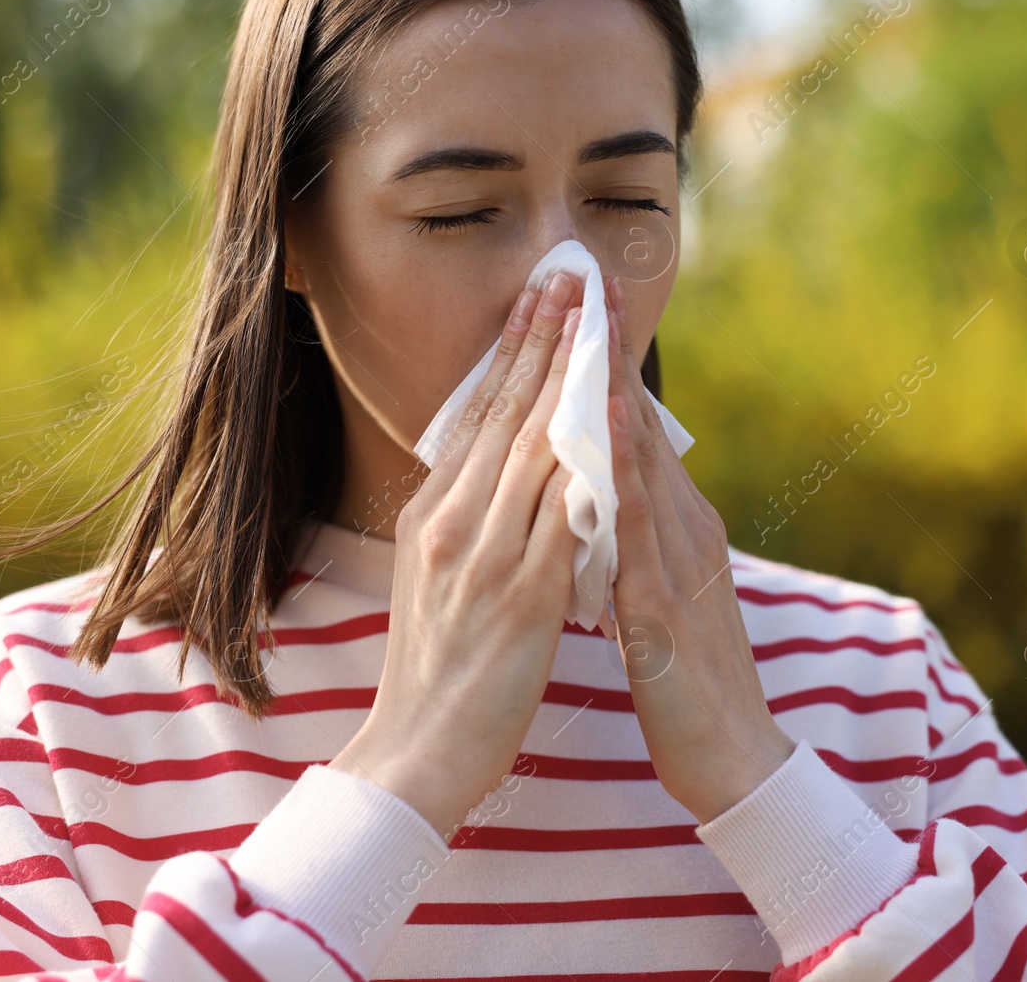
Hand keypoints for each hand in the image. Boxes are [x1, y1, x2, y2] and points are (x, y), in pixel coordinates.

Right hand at [331, 271, 584, 836]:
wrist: (417, 750)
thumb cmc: (434, 670)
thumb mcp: (432, 576)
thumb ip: (465, 520)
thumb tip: (492, 468)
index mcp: (434, 515)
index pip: (479, 416)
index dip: (513, 351)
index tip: (538, 297)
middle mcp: (454, 522)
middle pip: (506, 413)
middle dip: (542, 340)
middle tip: (568, 276)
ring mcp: (486, 554)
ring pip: (535, 446)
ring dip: (569, 378)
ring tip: (592, 320)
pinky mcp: (522, 593)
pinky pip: (561, 509)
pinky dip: (586, 458)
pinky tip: (609, 415)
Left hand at [600, 275, 796, 824]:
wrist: (734, 758)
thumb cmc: (688, 677)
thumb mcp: (657, 588)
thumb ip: (635, 534)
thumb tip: (602, 485)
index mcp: (678, 524)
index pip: (634, 429)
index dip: (604, 365)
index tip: (579, 302)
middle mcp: (685, 528)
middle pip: (640, 426)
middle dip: (608, 353)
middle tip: (583, 279)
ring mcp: (678, 563)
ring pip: (640, 463)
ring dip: (612, 394)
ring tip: (588, 329)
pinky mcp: (664, 610)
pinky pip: (636, 534)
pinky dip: (618, 482)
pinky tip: (597, 443)